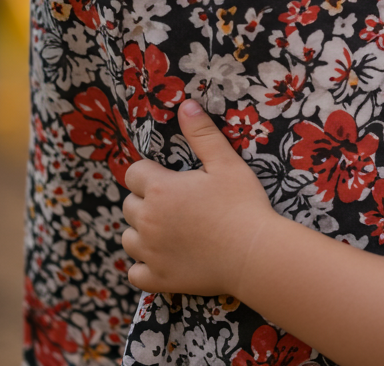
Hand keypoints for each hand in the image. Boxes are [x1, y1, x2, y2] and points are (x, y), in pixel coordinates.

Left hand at [121, 100, 275, 296]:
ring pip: (128, 238)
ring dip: (142, 234)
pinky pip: (135, 273)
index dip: (149, 174)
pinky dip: (144, 268)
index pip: (133, 174)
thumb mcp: (226, 163)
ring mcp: (150, 252)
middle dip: (146, 203)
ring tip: (168, 232)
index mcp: (159, 189)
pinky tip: (163, 261)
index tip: (170, 180)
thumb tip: (186, 104)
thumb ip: (202, 134)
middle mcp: (147, 220)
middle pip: (129, 206)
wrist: (255, 253)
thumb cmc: (243, 205)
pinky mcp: (158, 279)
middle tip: (175, 206)